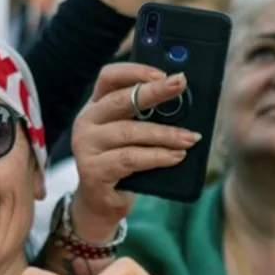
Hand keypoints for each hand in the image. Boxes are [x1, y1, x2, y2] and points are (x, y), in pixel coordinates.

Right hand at [70, 62, 199, 232]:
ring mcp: (85, 146)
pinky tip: (176, 156)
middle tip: (181, 85)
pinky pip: (130, 159)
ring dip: (164, 133)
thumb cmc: (122, 163)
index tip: (164, 73)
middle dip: (154, 91)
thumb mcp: (131, 134)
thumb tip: (184, 101)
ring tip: (189, 138)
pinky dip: (157, 157)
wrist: (101, 203)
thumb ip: (146, 116)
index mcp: (95, 106)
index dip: (135, 71)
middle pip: (120, 100)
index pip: (109, 77)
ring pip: (129, 132)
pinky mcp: (92, 170)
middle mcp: (85, 121)